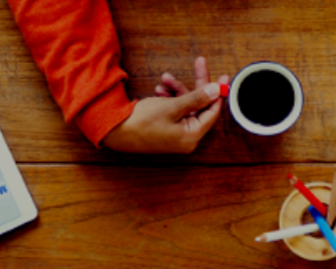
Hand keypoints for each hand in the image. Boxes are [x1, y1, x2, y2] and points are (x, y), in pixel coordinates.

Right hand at [101, 57, 229, 154]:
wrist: (113, 130)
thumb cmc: (141, 122)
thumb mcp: (171, 106)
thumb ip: (196, 98)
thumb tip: (216, 91)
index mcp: (192, 136)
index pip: (212, 112)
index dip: (217, 93)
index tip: (222, 77)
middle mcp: (187, 138)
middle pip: (200, 107)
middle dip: (196, 85)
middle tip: (199, 64)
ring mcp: (177, 135)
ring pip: (186, 106)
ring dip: (177, 90)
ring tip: (164, 78)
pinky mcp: (167, 130)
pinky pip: (175, 111)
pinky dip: (169, 98)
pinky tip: (159, 89)